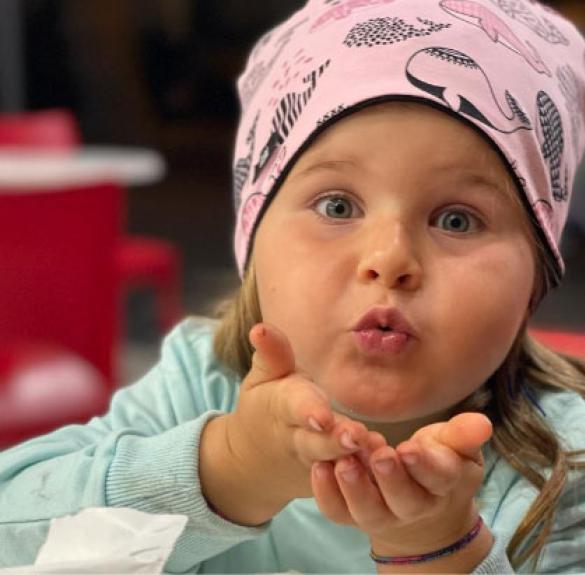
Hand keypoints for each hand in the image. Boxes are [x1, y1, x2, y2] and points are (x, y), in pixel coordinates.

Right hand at [200, 322, 376, 524]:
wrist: (256, 461)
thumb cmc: (265, 407)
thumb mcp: (263, 379)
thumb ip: (271, 354)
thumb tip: (260, 327)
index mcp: (279, 409)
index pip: (293, 406)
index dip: (307, 410)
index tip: (322, 415)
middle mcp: (296, 440)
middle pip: (316, 442)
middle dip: (335, 440)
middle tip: (356, 436)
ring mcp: (313, 465)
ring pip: (334, 466)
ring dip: (355, 460)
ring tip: (377, 450)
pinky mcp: (330, 483)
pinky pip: (347, 483)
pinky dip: (366, 477)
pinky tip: (387, 465)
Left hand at [311, 413, 493, 564]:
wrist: (423, 510)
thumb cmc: (440, 466)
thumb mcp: (457, 449)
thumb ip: (463, 435)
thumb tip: (482, 422)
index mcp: (443, 483)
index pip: (438, 476)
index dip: (425, 464)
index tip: (410, 449)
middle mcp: (412, 505)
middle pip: (403, 498)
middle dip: (390, 477)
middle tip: (377, 453)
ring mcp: (381, 513)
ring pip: (368, 510)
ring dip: (355, 487)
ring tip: (344, 462)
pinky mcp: (353, 514)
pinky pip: (338, 512)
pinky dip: (326, 494)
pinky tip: (318, 468)